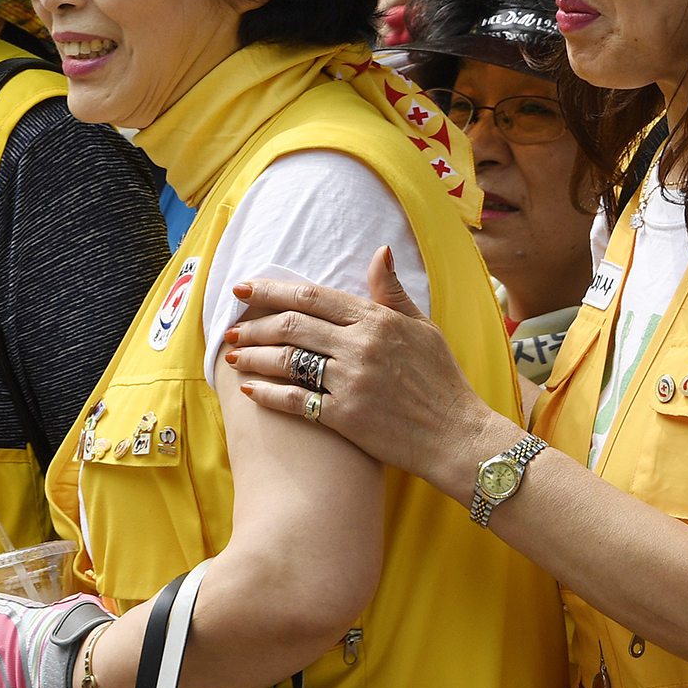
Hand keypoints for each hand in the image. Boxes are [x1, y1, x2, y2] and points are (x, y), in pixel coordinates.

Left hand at [224, 245, 513, 499]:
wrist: (457, 435)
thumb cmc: (441, 380)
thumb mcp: (423, 327)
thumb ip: (391, 293)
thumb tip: (379, 252)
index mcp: (376, 319)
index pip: (312, 296)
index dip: (271, 290)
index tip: (242, 290)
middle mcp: (360, 346)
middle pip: (291, 325)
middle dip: (253, 324)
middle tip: (230, 327)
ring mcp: (351, 381)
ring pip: (288, 360)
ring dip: (254, 356)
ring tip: (232, 356)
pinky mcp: (346, 417)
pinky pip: (295, 400)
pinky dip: (268, 394)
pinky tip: (248, 391)